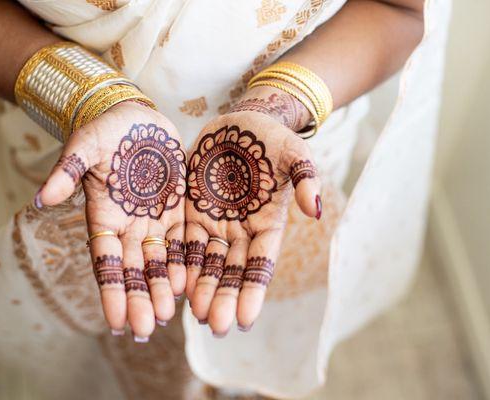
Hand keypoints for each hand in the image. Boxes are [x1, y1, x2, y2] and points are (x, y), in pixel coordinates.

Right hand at [36, 102, 186, 340]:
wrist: (133, 117)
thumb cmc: (103, 130)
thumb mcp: (83, 146)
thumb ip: (67, 172)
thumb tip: (41, 198)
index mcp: (103, 217)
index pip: (106, 262)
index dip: (111, 290)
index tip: (115, 323)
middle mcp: (128, 226)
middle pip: (134, 269)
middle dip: (139, 298)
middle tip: (148, 329)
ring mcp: (153, 219)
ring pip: (158, 261)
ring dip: (161, 288)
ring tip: (169, 316)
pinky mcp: (176, 209)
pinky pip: (181, 240)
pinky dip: (184, 261)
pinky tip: (189, 284)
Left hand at [184, 109, 321, 335]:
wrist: (242, 122)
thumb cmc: (272, 138)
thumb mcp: (294, 153)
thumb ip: (305, 179)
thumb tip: (316, 210)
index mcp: (267, 224)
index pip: (260, 264)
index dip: (252, 291)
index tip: (245, 321)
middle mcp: (240, 230)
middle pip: (231, 270)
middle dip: (224, 298)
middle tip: (214, 326)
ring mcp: (215, 222)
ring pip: (207, 262)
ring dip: (201, 288)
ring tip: (194, 315)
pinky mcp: (191, 210)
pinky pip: (185, 241)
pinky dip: (180, 262)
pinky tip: (173, 284)